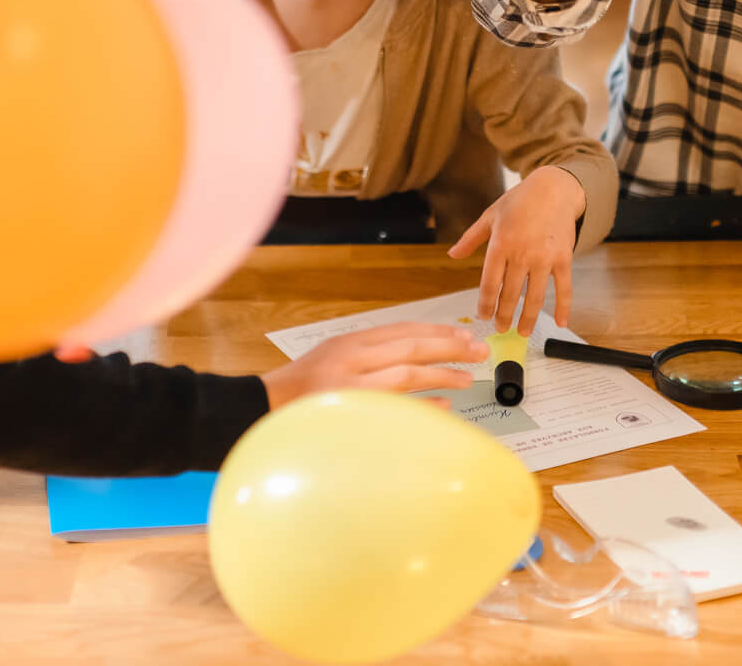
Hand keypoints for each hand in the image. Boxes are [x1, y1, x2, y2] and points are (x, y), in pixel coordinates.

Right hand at [261, 323, 485, 409]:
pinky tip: (443, 408)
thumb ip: (371, 357)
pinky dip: (420, 407)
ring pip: (404, 374)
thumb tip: (421, 361)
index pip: (401, 330)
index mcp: (349, 342)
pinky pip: (392, 408)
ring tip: (467, 378)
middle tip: (479, 351)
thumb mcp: (336, 359)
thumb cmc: (305, 389)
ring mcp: (348, 385)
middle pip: (409, 347)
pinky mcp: (347, 411)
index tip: (465, 335)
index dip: (437, 331)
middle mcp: (349, 358)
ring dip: (440, 374)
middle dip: (448, 347)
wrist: (263, 409)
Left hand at [448, 166, 583, 333]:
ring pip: (535, 297)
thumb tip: (452, 254)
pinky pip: (564, 288)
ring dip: (528, 318)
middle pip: (511, 294)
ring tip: (523, 332)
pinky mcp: (564, 259)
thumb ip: (471, 239)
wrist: (553, 188)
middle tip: (501, 329)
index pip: (490, 283)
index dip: (486, 304)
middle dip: (504, 315)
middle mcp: (522, 254)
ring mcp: (544, 258)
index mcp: (500, 244)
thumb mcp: (490, 216)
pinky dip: (563, 307)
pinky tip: (560, 322)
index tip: (483, 317)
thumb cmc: (520, 201)